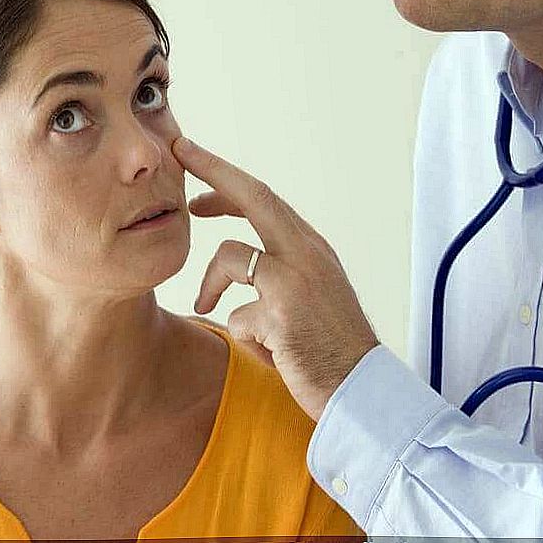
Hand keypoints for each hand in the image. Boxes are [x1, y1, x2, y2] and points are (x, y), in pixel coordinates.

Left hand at [173, 136, 378, 420]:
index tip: (196, 159)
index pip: (265, 198)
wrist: (363, 391)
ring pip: (228, 257)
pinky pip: (236, 319)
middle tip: (180, 151)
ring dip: (209, 285)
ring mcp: (296, 282)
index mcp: (312, 248)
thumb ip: (280, 271)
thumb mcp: (310, 295)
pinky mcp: (282, 316)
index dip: (227, 177)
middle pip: (254, 196)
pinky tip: (271, 355)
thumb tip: (237, 259)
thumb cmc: (330, 347)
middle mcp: (307, 254)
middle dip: (213, 169)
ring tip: (204, 308)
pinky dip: (245, 339)